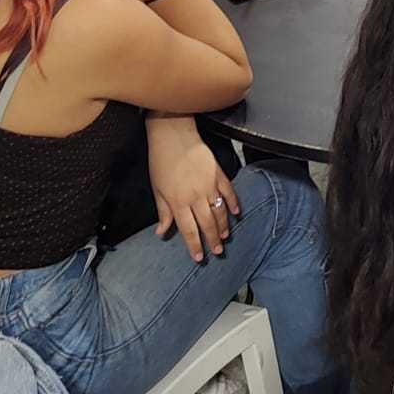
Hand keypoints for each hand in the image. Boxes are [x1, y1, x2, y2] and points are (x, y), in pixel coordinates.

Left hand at [146, 116, 240, 261]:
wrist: (173, 136)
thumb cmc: (162, 161)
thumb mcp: (157, 190)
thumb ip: (163, 212)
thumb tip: (162, 231)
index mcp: (179, 202)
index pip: (189, 230)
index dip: (194, 245)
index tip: (199, 257)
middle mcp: (196, 196)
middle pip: (207, 224)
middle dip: (213, 240)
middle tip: (217, 251)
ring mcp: (209, 185)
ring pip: (220, 210)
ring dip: (224, 225)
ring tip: (226, 236)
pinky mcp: (218, 174)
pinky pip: (229, 192)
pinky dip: (234, 203)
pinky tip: (236, 212)